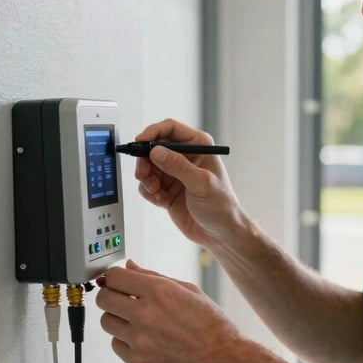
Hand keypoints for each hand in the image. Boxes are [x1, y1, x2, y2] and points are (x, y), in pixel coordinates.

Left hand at [96, 259, 241, 362]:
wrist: (224, 362)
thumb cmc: (212, 326)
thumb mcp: (189, 291)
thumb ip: (155, 277)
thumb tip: (130, 266)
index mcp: (160, 292)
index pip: (114, 277)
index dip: (115, 277)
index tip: (119, 281)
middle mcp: (146, 315)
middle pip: (103, 299)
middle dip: (111, 295)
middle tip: (123, 299)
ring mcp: (140, 340)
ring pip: (106, 322)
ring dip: (118, 318)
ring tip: (137, 320)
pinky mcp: (138, 362)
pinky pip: (116, 344)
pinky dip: (124, 340)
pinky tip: (144, 338)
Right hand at [132, 119, 241, 248]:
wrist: (221, 233)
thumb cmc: (222, 206)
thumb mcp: (201, 183)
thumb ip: (178, 166)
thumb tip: (156, 151)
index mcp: (199, 146)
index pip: (170, 129)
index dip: (153, 132)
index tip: (140, 142)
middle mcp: (185, 157)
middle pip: (153, 147)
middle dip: (145, 160)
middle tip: (143, 174)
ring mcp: (175, 173)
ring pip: (148, 167)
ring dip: (147, 179)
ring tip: (156, 192)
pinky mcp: (167, 189)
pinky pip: (148, 184)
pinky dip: (150, 193)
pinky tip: (162, 201)